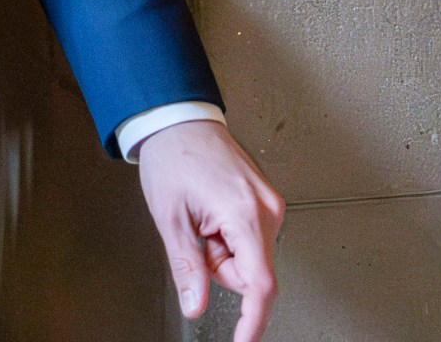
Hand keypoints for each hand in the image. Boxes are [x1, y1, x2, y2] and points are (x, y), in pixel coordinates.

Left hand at [137, 119, 283, 340]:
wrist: (179, 120)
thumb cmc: (174, 157)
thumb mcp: (170, 218)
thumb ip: (187, 267)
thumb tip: (196, 305)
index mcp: (247, 215)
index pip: (261, 285)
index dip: (253, 320)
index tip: (244, 341)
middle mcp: (268, 210)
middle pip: (250, 271)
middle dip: (218, 265)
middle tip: (194, 233)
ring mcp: (270, 205)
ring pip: (248, 256)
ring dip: (220, 249)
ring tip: (200, 215)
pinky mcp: (266, 202)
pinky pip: (249, 238)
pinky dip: (227, 236)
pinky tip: (210, 211)